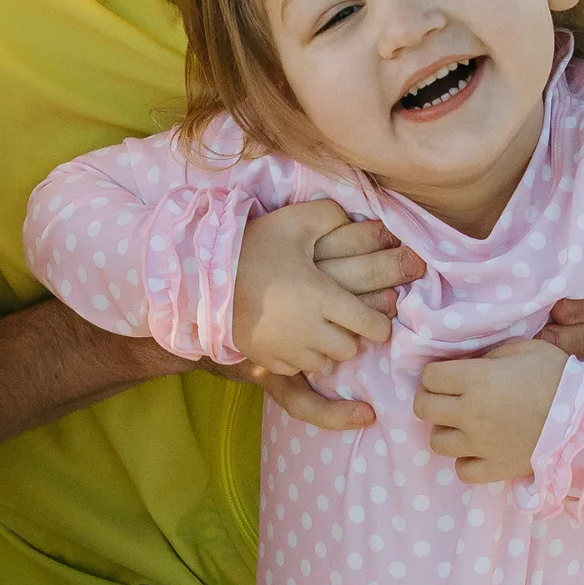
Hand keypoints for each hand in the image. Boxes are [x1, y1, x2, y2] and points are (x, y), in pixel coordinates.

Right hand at [231, 198, 399, 378]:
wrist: (203, 276)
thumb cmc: (254, 246)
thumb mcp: (294, 220)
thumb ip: (332, 215)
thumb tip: (355, 219)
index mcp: (322, 296)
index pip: (370, 325)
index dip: (380, 326)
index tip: (378, 322)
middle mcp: (308, 329)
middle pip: (349, 349)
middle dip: (353, 337)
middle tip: (346, 322)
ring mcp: (285, 348)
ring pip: (325, 363)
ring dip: (328, 350)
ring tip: (321, 331)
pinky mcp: (265, 358)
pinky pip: (296, 369)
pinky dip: (301, 358)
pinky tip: (295, 339)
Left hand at [417, 338, 569, 484]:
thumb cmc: (560, 376)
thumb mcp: (525, 349)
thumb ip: (490, 357)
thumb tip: (470, 368)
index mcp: (476, 379)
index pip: (429, 377)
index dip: (436, 375)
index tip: (448, 376)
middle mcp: (471, 413)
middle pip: (423, 409)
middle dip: (431, 400)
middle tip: (448, 399)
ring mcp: (481, 445)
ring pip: (437, 442)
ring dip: (447, 432)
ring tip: (465, 426)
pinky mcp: (495, 469)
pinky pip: (462, 471)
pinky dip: (466, 461)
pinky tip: (479, 450)